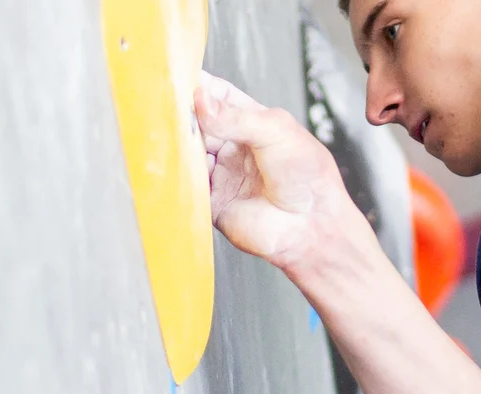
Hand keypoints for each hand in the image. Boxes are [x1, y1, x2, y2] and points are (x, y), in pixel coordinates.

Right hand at [194, 72, 351, 272]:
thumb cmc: (309, 178)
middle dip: (182, 116)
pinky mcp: (213, 202)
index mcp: (252, 122)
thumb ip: (237, 117)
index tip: (177, 78)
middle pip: (196, 124)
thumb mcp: (277, 131)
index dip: (198, 86)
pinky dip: (179, 174)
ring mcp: (222, 174)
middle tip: (169, 109)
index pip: (217, 96)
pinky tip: (181, 164)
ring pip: (187, 152)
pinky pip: (187, 185)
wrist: (312, 227)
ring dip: (179, 144)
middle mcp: (233, 147)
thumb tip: (201, 101)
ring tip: (175, 137)